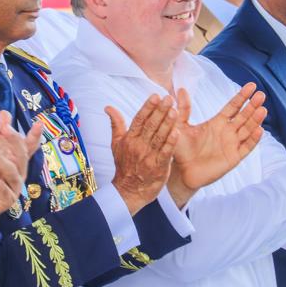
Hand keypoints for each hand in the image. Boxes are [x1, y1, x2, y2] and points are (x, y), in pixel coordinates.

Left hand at [0, 115, 42, 218]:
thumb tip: (5, 113)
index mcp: (16, 160)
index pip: (28, 146)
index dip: (34, 136)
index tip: (38, 124)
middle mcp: (19, 172)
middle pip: (21, 155)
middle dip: (14, 141)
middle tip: (5, 129)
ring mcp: (15, 187)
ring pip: (12, 171)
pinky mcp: (7, 200)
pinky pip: (2, 188)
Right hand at [108, 95, 179, 214]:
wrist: (128, 191)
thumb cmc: (124, 166)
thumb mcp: (116, 144)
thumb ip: (116, 124)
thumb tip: (108, 107)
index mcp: (129, 139)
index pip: (139, 119)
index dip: (148, 107)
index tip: (156, 96)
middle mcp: (138, 146)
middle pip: (150, 125)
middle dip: (160, 111)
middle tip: (168, 98)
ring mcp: (148, 157)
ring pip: (159, 137)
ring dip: (167, 123)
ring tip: (174, 110)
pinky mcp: (158, 167)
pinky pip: (165, 153)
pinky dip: (170, 142)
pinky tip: (177, 132)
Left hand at [167, 83, 266, 206]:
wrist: (181, 172)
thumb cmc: (181, 149)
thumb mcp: (180, 126)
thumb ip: (183, 109)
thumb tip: (181, 89)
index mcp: (217, 122)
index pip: (233, 106)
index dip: (242, 96)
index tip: (251, 85)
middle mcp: (227, 132)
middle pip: (243, 116)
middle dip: (252, 106)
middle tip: (261, 95)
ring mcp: (232, 144)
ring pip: (247, 130)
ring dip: (255, 120)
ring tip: (263, 109)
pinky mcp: (233, 158)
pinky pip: (246, 147)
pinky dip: (253, 140)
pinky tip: (259, 130)